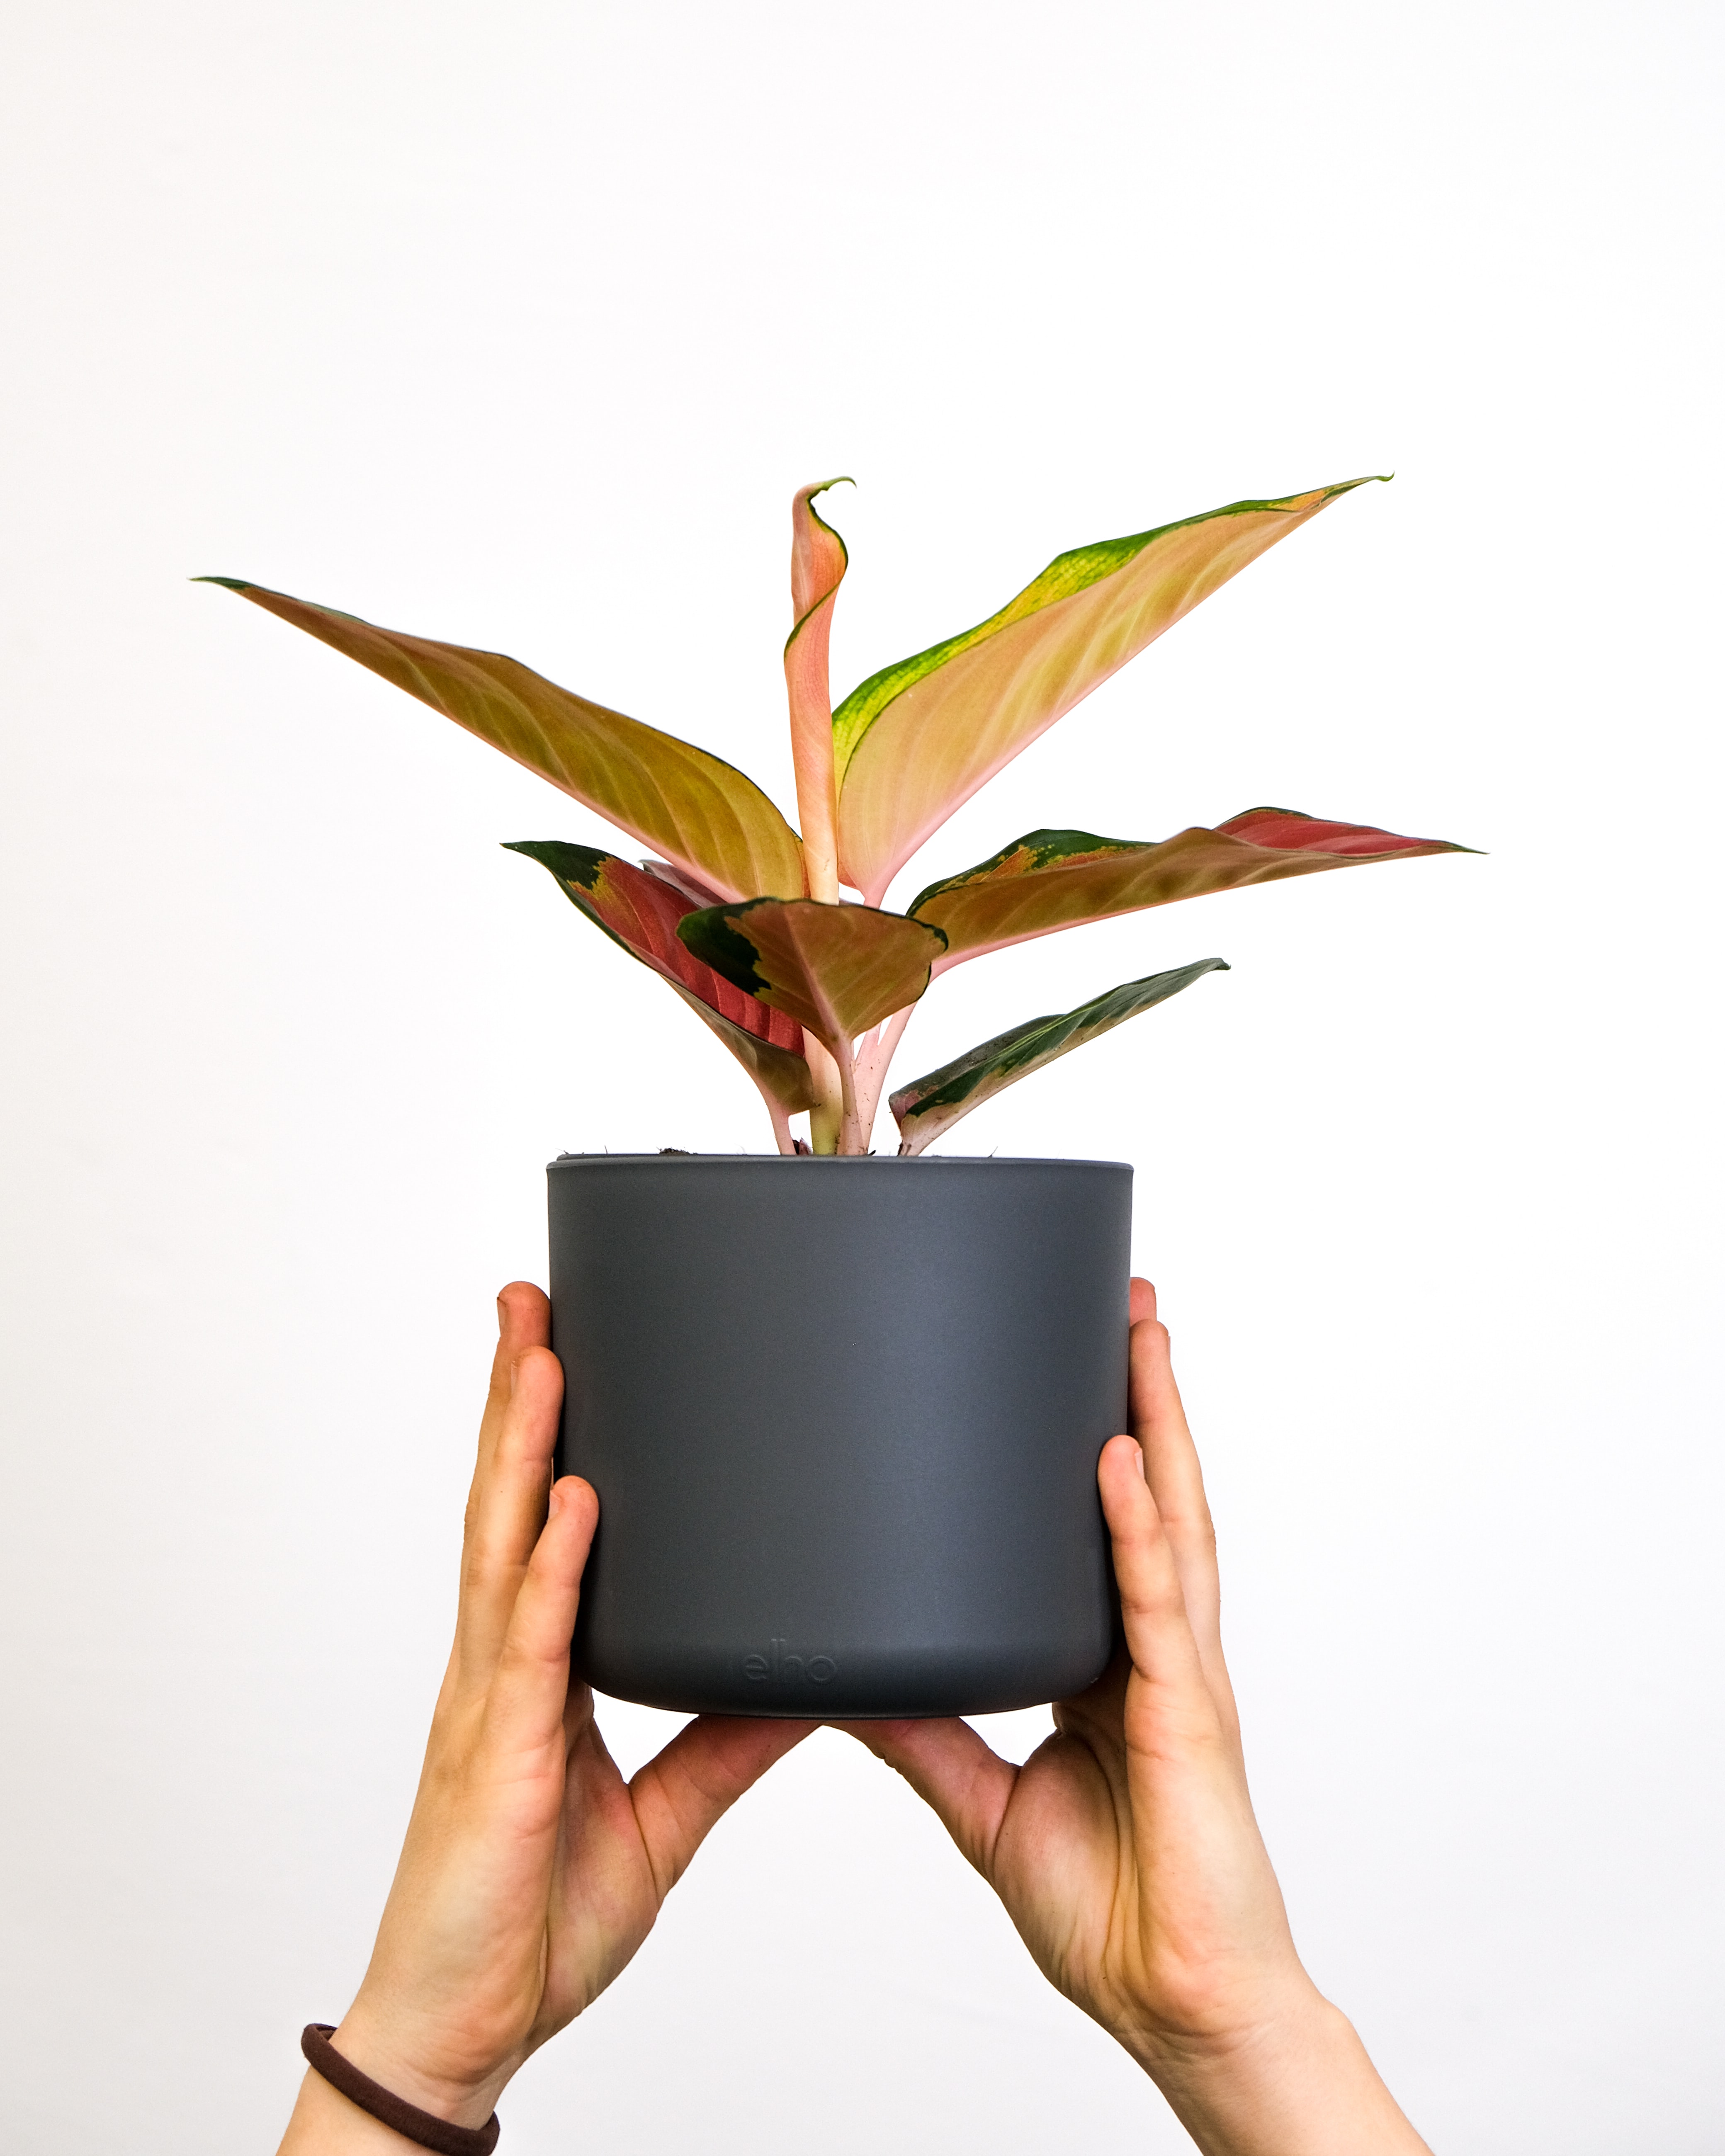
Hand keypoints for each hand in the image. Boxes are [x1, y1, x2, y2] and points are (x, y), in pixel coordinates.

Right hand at [280, 1284, 812, 2150]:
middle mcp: (503, 1667)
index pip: (538, 1524)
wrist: (467, 2025)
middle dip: (517, 1397)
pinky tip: (577, 1497)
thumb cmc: (536, 1917)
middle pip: (508, 1504)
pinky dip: (556, 1566)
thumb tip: (807, 1682)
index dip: (544, 1434)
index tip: (564, 1344)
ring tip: (545, 1346)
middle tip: (534, 1294)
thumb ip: (725, 1744)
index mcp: (534, 1670)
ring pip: (505, 1547)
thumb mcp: (662, 1816)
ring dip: (523, 1442)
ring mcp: (494, 1705)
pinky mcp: (505, 1760)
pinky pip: (535, 1646)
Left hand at [845, 1279, 1431, 2155]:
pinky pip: (1155, 1603)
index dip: (1097, 1444)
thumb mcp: (988, 1806)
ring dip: (1155, 1420)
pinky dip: (1136, 1525)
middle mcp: (1154, 1651)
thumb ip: (925, 1737)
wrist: (1176, 2005)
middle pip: (1152, 1498)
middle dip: (1140, 1395)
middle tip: (1118, 1299)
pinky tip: (1118, 1456)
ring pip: (1171, 1523)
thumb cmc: (1115, 1914)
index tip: (1069, 1361)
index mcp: (1114, 1665)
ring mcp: (1180, 1675)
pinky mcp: (1186, 1716)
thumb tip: (845, 1680)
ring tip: (1134, 1329)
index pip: (1105, 1530)